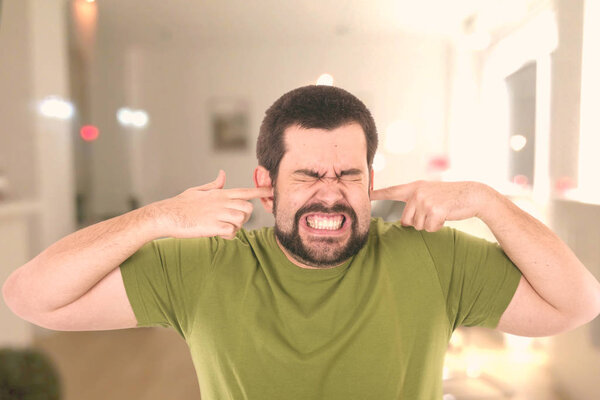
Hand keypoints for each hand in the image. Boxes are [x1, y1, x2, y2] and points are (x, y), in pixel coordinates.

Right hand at [150, 170, 271, 238]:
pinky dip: (229, 236)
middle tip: (232, 222)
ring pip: (241, 220)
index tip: (273, 191)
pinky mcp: (213, 227)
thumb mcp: (198, 190)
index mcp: (220, 193)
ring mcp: (218, 214)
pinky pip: (232, 232)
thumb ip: (214, 184)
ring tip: (223, 228)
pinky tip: (219, 234)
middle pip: (248, 209)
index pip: (246, 191)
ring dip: (236, 227)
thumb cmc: (181, 204)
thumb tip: (223, 174)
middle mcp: (221, 202)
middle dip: (245, 217)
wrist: (166, 215)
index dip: (261, 191)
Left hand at [371, 181, 490, 231]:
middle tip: (434, 212)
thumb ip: (415, 202)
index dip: (377, 194)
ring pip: (418, 226)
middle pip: (406, 220)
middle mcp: (417, 193)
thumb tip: (405, 223)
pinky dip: (438, 227)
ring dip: (429, 224)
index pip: (391, 191)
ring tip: (441, 212)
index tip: (365, 195)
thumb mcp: (430, 193)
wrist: (473, 194)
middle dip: (419, 222)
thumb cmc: (451, 197)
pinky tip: (446, 216)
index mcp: (414, 187)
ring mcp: (425, 201)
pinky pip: (430, 228)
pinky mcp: (435, 210)